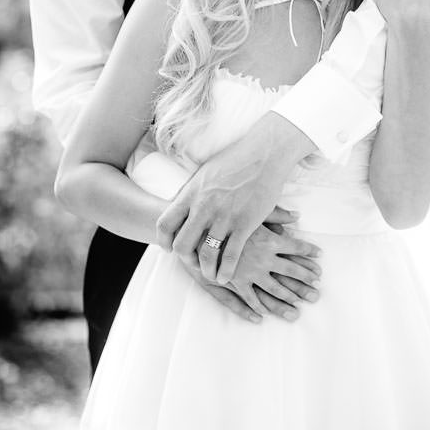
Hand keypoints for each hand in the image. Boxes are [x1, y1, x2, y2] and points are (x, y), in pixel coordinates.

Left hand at [155, 113, 312, 283]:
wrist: (264, 153)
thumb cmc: (237, 159)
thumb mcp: (206, 172)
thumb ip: (193, 190)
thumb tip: (183, 200)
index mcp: (191, 193)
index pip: (165, 223)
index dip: (164, 241)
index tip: (169, 249)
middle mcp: (203, 207)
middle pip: (182, 244)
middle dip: (186, 260)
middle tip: (193, 265)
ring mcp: (224, 217)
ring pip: (207, 254)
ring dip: (207, 270)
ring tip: (211, 276)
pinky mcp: (245, 224)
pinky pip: (231, 255)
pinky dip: (226, 270)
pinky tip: (226, 276)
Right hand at [171, 211, 320, 323]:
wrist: (194, 226)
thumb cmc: (223, 215)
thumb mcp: (250, 211)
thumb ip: (275, 214)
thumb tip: (296, 215)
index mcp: (269, 239)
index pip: (296, 247)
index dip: (309, 254)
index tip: (320, 259)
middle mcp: (262, 258)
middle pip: (290, 273)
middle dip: (305, 284)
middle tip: (317, 294)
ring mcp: (247, 272)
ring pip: (272, 291)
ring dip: (286, 302)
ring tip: (297, 313)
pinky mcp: (230, 281)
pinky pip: (245, 299)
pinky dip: (253, 309)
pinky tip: (261, 318)